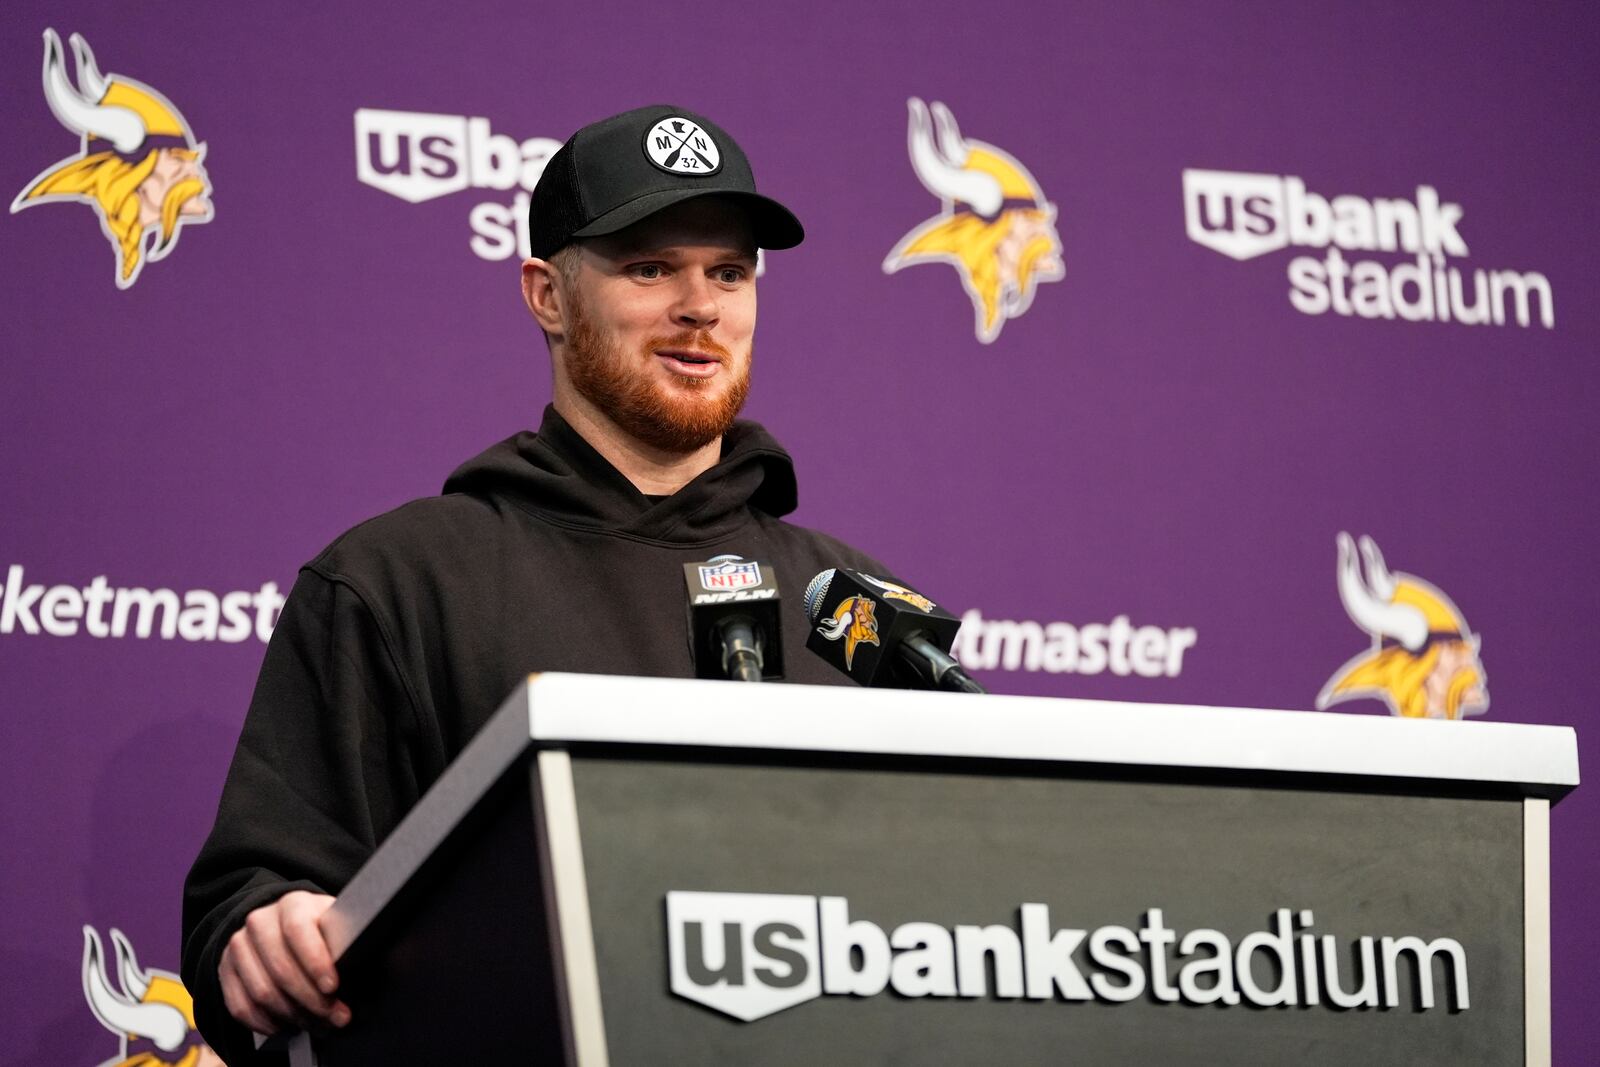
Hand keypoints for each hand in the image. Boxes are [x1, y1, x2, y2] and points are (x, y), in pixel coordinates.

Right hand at [219, 890, 348, 1034]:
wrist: (281, 924)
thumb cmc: (318, 928)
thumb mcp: (336, 924)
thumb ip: (344, 941)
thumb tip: (359, 965)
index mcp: (293, 904)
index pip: (298, 931)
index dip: (315, 962)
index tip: (332, 987)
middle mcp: (260, 921)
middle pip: (281, 969)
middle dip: (311, 1000)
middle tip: (335, 1017)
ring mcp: (239, 945)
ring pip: (261, 992)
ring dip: (292, 1016)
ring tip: (317, 1024)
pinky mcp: (225, 970)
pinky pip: (240, 1006)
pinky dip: (265, 1023)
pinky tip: (287, 1026)